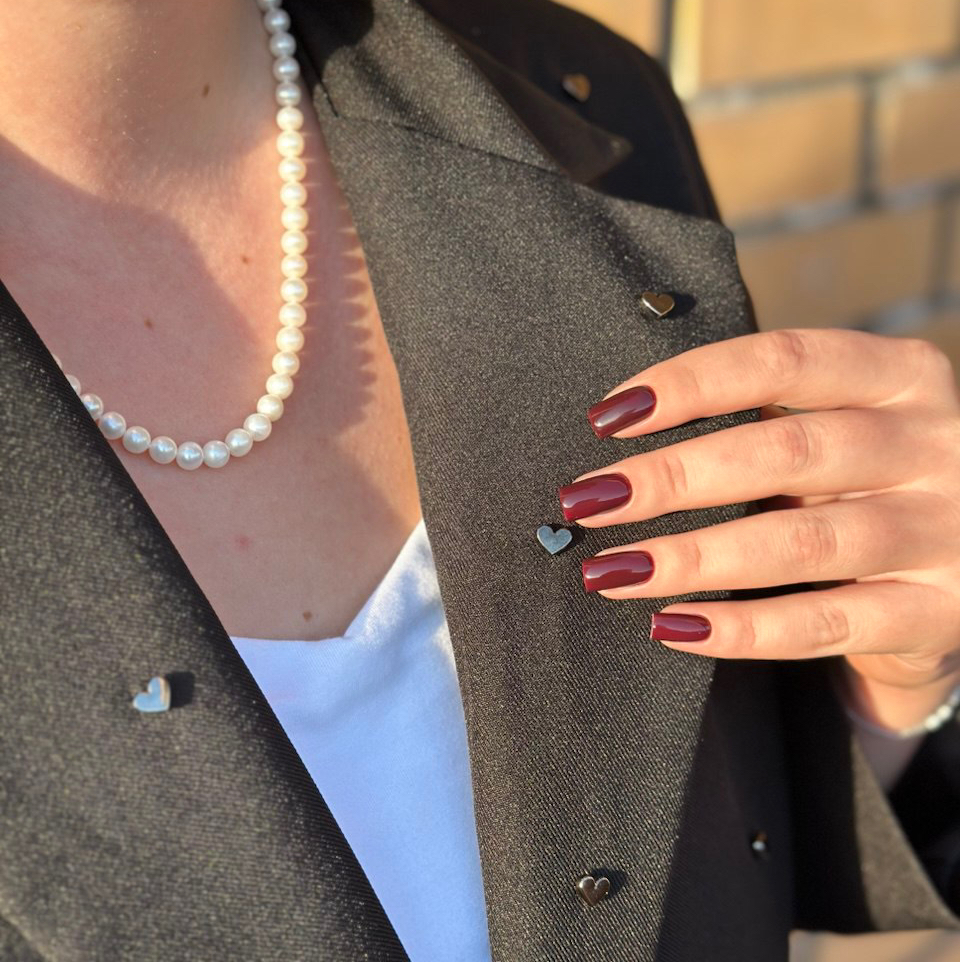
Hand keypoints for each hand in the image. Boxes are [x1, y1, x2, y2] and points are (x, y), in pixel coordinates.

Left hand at [559, 328, 959, 730]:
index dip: (687, 385)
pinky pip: (823, 623)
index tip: (607, 418)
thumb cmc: (869, 483)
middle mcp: (936, 445)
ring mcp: (945, 533)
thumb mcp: (842, 427)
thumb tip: (623, 432)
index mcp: (903, 377)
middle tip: (588, 501)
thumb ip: (764, 420)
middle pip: (783, 451)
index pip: (782, 361)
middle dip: (670, 478)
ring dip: (690, 558)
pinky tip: (672, 627)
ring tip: (611, 570)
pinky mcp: (938, 613)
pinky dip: (739, 628)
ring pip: (798, 543)